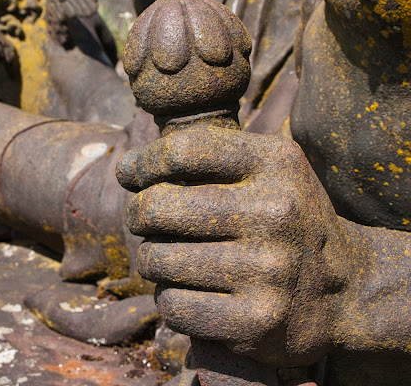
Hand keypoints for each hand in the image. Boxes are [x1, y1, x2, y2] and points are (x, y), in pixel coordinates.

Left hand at [117, 127, 351, 366]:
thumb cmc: (288, 216)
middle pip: (159, 206)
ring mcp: (268, 271)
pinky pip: (173, 306)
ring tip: (166, 254)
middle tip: (142, 217)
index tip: (130, 173)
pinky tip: (186, 288)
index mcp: (275, 164)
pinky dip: (168, 297)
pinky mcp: (257, 322)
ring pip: (158, 259)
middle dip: (137, 212)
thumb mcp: (270, 167)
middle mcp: (274, 214)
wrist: (345, 287)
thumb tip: (127, 168)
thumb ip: (210, 154)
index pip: (182, 150)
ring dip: (151, 257)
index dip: (144, 161)